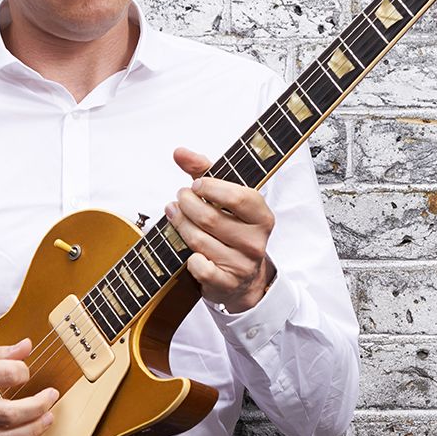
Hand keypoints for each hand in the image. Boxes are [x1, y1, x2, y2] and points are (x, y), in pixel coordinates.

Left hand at [166, 147, 275, 313]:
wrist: (244, 278)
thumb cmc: (231, 228)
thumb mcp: (223, 198)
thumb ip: (204, 171)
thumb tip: (179, 152)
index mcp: (261, 216)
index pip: (237, 197)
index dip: (211, 188)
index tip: (195, 185)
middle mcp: (255, 241)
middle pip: (210, 217)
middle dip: (187, 204)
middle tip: (179, 199)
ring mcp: (242, 264)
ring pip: (199, 240)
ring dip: (180, 225)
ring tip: (174, 215)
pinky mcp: (226, 283)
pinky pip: (200, 267)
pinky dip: (189, 257)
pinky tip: (187, 249)